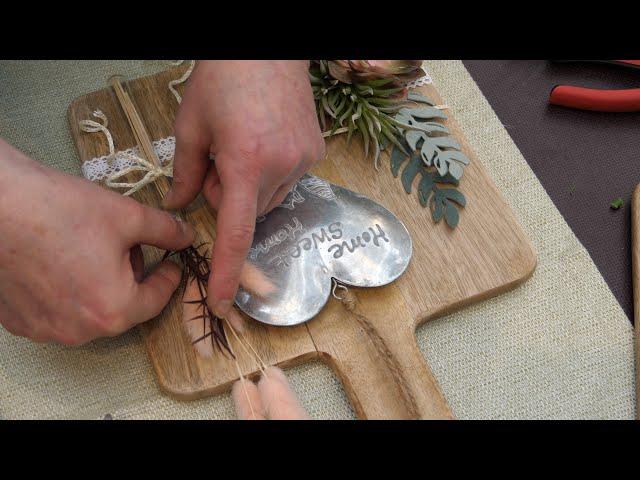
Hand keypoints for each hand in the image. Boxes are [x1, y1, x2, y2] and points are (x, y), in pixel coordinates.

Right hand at [0, 139, 194, 344]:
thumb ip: (166, 231)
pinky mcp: (18, 322)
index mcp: (113, 311)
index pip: (156, 300)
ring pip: (90, 310)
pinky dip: (67, 291)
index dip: (168, 278)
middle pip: (122, 307)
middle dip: (131, 278)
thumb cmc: (59, 210)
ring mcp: (45, 330)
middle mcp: (80, 331)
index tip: (171, 264)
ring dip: (99, 285)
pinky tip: (59, 261)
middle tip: (124, 246)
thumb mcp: (127, 216)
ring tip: (88, 249)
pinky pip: (57, 311)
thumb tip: (186, 236)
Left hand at [164, 60, 324, 317]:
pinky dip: (269, 173)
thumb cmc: (223, 78)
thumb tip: (179, 207)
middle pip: (247, 212)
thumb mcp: (191, 123)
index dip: (228, 272)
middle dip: (227, 197)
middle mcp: (281, 168)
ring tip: (243, 144)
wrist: (269, 47)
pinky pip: (286, 181)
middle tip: (218, 159)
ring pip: (267, 199)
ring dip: (249, 186)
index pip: (236, 232)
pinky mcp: (315, 153)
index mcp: (246, 163)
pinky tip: (264, 141)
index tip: (224, 305)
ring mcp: (303, 161)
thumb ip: (184, 172)